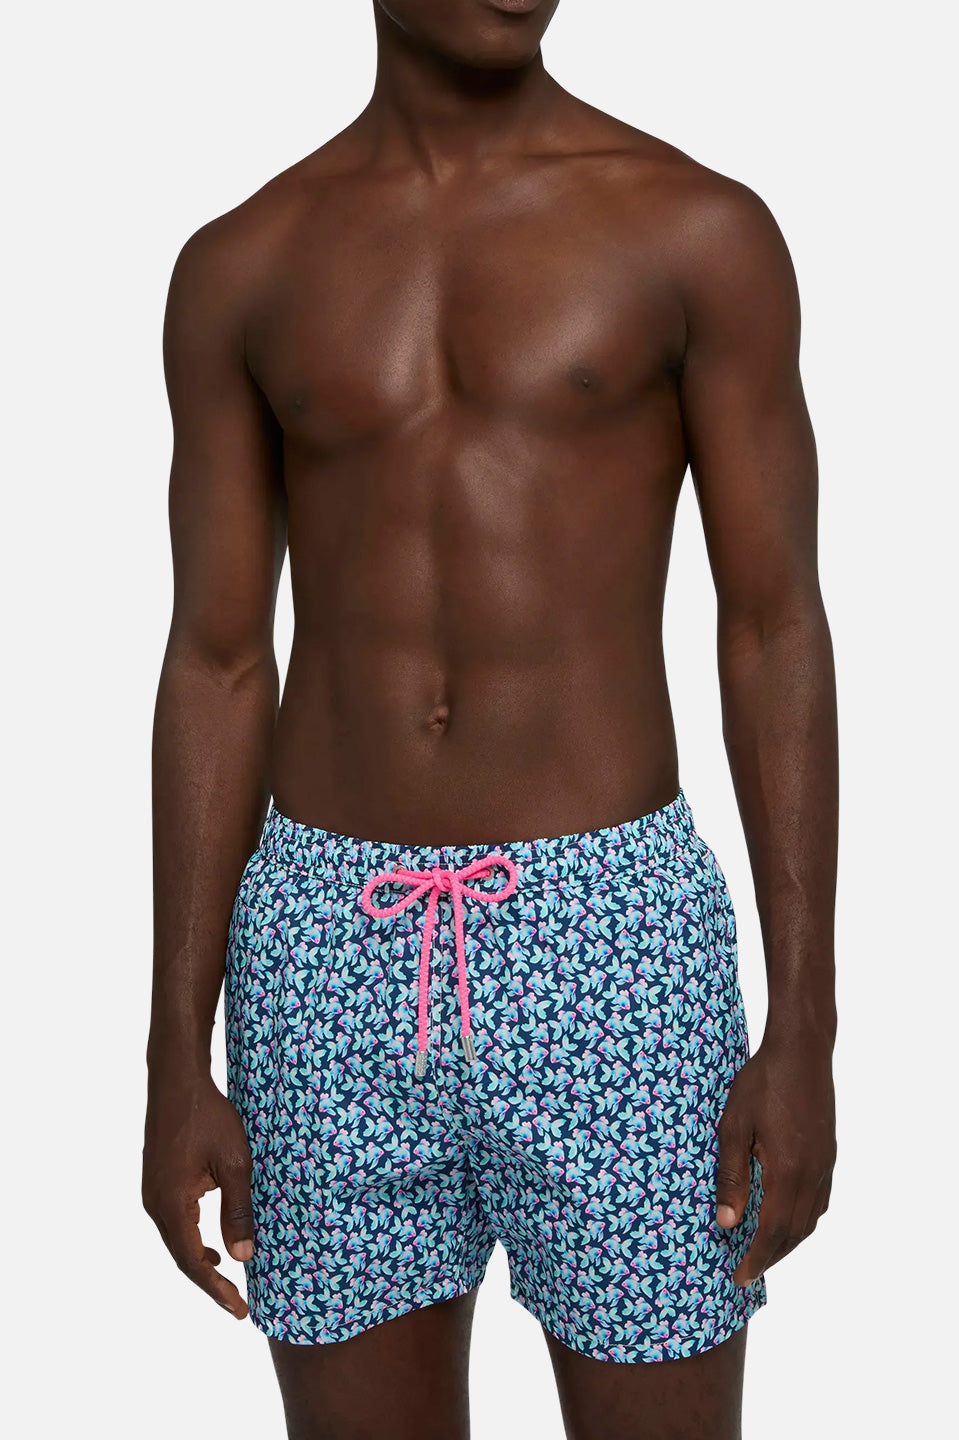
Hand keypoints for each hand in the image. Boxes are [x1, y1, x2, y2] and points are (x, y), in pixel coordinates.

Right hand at [142, 1072, 253, 1317]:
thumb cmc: (209, 1117)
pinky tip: (210, 1241)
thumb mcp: (235, 1164)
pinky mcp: (156, 1181)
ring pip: (176, 1240)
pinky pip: (173, 1221)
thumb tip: (243, 1257)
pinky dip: (192, 1239)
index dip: (217, 1289)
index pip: (193, 1262)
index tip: (240, 1310)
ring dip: (199, 1260)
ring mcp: (152, 1192)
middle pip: (181, 1257)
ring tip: (226, 1278)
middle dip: (210, 1281)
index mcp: (172, 1205)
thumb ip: (239, 1211)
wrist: (178, 1081)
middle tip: (238, 1303)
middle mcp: (154, 1204)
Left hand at [716, 1035, 835, 1284]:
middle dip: (772, 1256)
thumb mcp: (734, 1126)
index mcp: (787, 1172)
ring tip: (766, 1250)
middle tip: (749, 1271)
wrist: (801, 1050)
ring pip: (811, 1218)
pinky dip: (804, 1218)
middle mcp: (812, 1174)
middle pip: (795, 1232)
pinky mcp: (828, 1152)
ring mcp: (825, 1163)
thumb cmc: (761, 1083)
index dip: (757, 1259)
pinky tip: (789, 1215)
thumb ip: (732, 1176)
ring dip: (789, 1240)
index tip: (740, 1277)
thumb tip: (727, 1222)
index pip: (773, 1232)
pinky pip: (820, 1199)